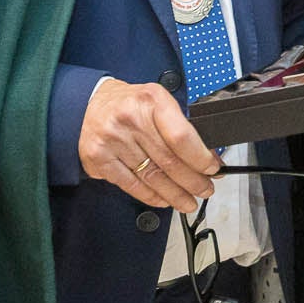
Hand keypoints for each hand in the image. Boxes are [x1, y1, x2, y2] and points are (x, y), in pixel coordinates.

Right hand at [79, 77, 221, 212]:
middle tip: (205, 190)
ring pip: (151, 176)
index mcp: (151, 101)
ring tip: (188, 201)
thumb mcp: (158, 102)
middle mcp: (130, 120)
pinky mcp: (98, 158)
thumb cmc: (130, 104)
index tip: (212, 169)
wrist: (90, 102)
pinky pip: (131, 184)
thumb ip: (180, 127)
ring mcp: (112, 140)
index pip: (181, 137)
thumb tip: (206, 158)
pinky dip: (150, 196)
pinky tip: (164, 200)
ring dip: (174, 194)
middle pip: (168, 161)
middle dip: (192, 181)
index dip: (200, 158)